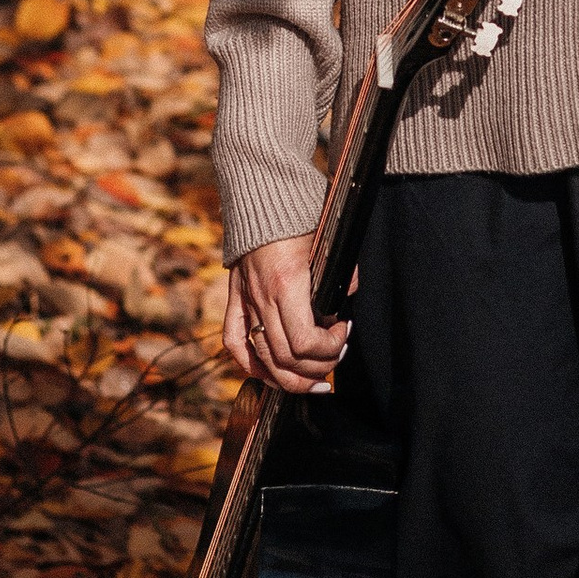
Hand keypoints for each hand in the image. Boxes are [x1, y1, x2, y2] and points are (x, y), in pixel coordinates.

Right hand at [224, 233, 349, 394]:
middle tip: (334, 359)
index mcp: (287, 285)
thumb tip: (344, 302)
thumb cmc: (297, 217)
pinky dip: (252, 366)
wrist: (262, 196)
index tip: (342, 333)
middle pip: (286, 358)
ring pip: (262, 359)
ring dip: (290, 378)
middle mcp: (262, 298)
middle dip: (316, 368)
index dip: (329, 348)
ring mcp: (245, 301)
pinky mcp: (235, 298)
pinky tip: (271, 375)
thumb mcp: (328, 246)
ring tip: (311, 381)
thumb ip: (339, 278)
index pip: (305, 342)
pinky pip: (234, 343)